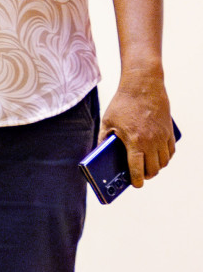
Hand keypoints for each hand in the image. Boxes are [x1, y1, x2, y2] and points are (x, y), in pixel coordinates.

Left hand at [99, 67, 174, 187]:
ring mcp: (163, 137)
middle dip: (146, 175)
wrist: (143, 87)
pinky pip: (171, 152)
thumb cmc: (122, 104)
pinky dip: (165, 158)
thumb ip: (104, 138)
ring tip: (148, 166)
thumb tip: (100, 153)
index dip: (137, 181)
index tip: (135, 184)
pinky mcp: (169, 132)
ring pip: (164, 162)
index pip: (138, 169)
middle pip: (154, 169)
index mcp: (135, 142)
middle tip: (140, 175)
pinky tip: (158, 157)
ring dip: (156, 167)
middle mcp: (151, 142)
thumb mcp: (107, 121)